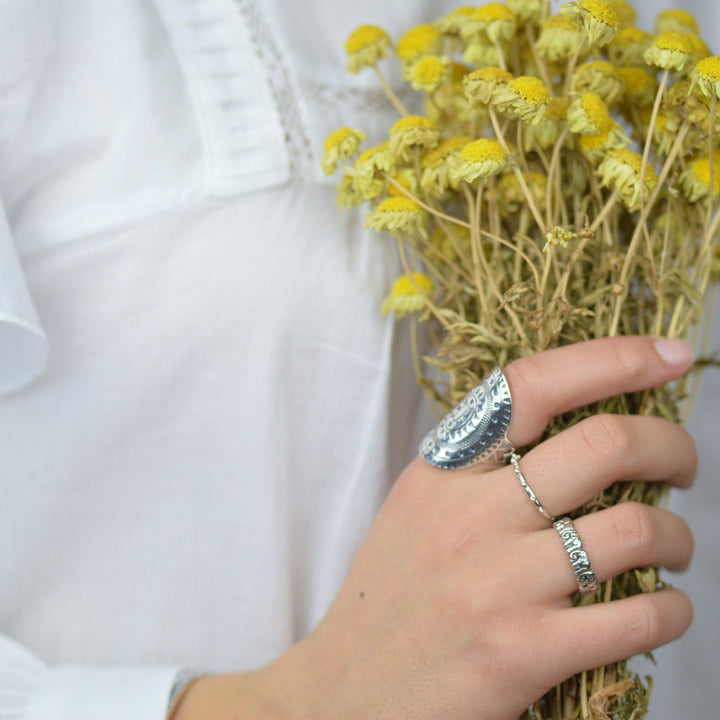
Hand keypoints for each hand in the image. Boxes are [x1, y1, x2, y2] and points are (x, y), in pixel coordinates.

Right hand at [172, 336, 695, 719]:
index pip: (531, 386)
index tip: (667, 355)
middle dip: (672, 446)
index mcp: (441, 469)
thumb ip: (476, 466)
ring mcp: (499, 582)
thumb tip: (569, 431)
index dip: (610, 359)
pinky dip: (672, 609)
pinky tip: (659, 609)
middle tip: (682, 466)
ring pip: (636, 528)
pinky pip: (638, 616)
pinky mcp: (524, 652)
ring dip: (679, 535)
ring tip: (672, 548)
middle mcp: (470, 514)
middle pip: (605, 445)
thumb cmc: (389, 597)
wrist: (343, 693)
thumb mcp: (416, 508)